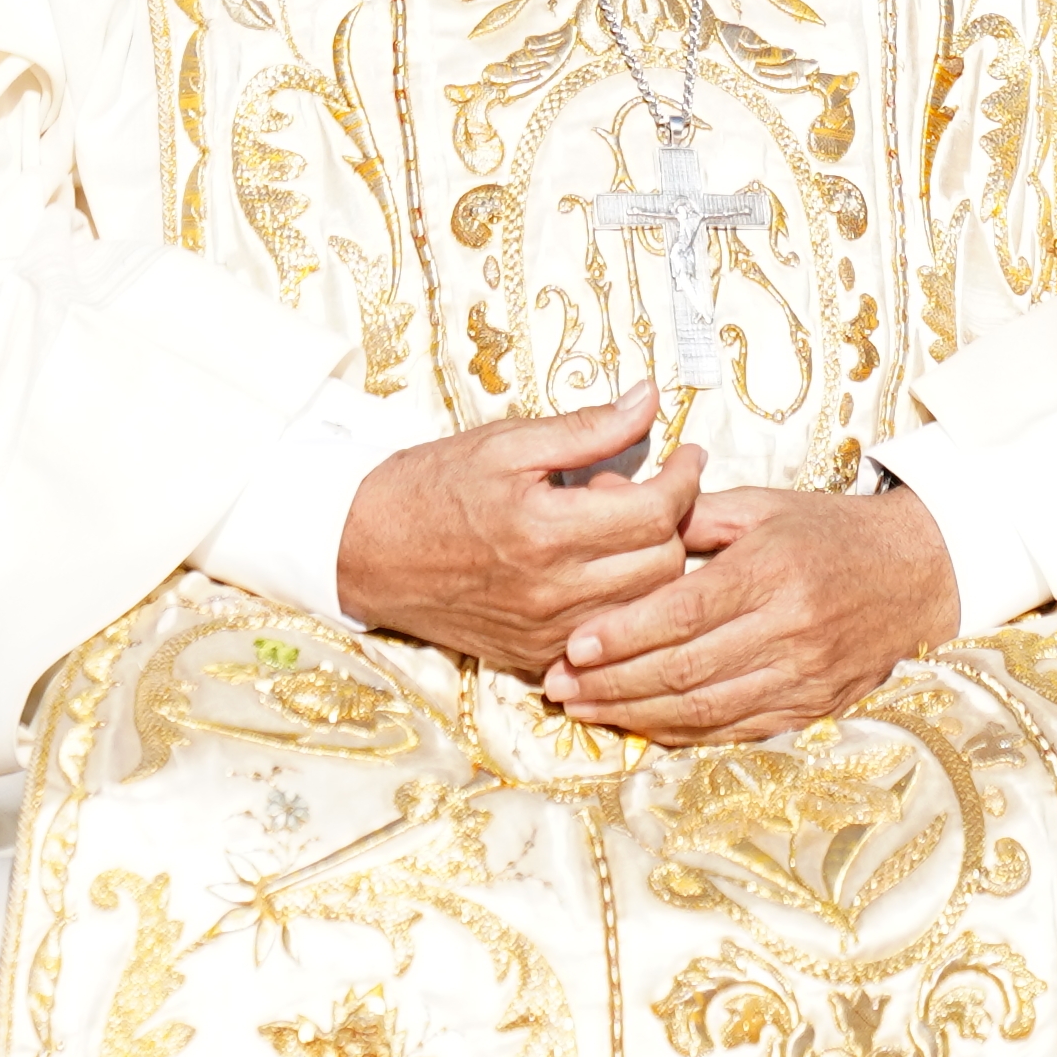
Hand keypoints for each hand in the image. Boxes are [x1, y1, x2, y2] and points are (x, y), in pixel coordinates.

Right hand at [339, 391, 702, 677]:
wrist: (367, 551)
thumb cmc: (433, 487)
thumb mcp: (507, 442)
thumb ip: (587, 427)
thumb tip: (650, 398)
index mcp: (545, 530)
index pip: (656, 512)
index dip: (686, 478)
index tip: (690, 454)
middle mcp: (552, 593)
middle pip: (663, 564)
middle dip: (669, 520)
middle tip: (634, 488)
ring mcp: (546, 634)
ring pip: (645, 607)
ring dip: (649, 563)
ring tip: (612, 529)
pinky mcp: (536, 658)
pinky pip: (609, 637)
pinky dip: (619, 603)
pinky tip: (595, 571)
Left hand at [547, 481, 959, 745]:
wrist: (915, 574)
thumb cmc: (826, 532)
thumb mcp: (761, 507)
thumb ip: (686, 513)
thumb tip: (610, 496)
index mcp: (773, 569)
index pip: (686, 610)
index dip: (625, 632)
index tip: (574, 642)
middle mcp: (791, 628)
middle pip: (687, 667)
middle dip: (614, 681)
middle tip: (560, 684)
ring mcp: (804, 675)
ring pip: (706, 708)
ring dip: (636, 714)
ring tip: (585, 709)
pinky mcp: (811, 707)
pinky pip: (735, 730)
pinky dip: (682, 733)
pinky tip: (640, 725)